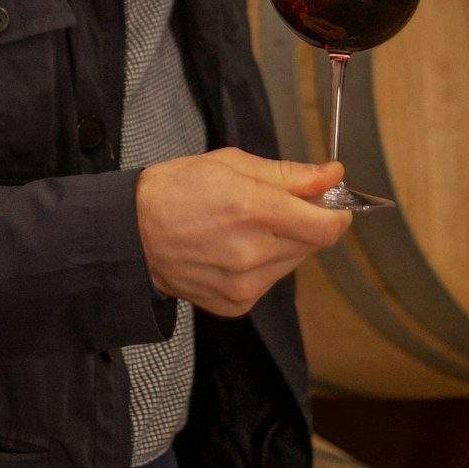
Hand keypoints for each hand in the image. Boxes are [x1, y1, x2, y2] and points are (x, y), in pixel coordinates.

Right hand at [136, 148, 351, 318]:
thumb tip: (334, 175)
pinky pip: (269, 281)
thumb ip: (290, 174)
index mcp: (253, 209)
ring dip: (284, 244)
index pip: (325, 226)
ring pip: (293, 263)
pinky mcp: (235, 303)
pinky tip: (233, 250)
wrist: (131, 233)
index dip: (337, 213)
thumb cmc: (178, 189)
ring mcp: (244, 284)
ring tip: (245, 228)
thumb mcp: (233, 163)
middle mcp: (252, 252)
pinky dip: (263, 265)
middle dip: (306, 223)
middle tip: (277, 207)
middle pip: (313, 244)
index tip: (332, 203)